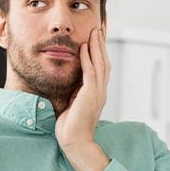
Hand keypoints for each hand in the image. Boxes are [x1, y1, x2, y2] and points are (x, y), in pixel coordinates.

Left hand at [55, 29, 110, 170]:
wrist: (73, 141)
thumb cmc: (68, 126)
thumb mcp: (71, 104)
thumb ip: (72, 92)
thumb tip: (66, 82)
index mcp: (95, 93)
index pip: (99, 67)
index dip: (99, 52)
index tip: (95, 38)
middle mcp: (100, 91)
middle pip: (103, 62)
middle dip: (101, 44)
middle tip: (99, 28)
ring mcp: (97, 93)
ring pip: (100, 64)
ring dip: (97, 47)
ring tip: (94, 32)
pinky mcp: (91, 95)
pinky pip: (90, 73)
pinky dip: (88, 59)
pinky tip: (84, 48)